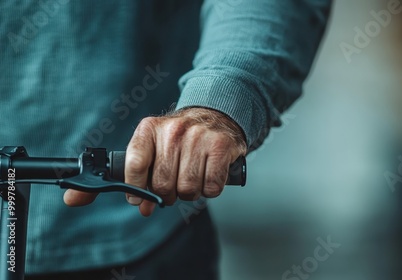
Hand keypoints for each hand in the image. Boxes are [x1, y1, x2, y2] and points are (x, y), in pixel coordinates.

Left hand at [64, 107, 246, 215]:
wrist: (216, 117)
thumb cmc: (178, 140)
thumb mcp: (146, 148)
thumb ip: (111, 177)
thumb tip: (71, 199)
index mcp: (149, 129)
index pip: (135, 166)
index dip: (136, 189)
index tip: (139, 198)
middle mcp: (173, 130)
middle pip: (163, 185)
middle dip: (167, 194)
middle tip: (173, 185)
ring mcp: (198, 137)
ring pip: (187, 189)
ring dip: (190, 192)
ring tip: (192, 177)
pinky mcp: (221, 146)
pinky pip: (211, 187)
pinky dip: (210, 189)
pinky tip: (208, 174)